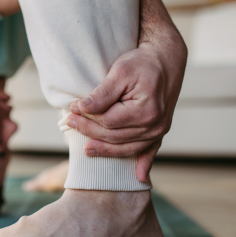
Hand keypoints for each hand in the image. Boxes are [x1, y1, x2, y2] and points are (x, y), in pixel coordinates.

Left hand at [66, 30, 185, 182]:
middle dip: (89, 131)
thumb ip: (102, 94)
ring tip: (86, 149)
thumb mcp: (120, 72)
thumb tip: (82, 108)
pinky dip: (144, 164)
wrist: (167, 59)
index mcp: (145, 110)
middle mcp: (155, 125)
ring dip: (105, 150)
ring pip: (127, 148)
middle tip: (68, 122)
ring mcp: (159, 130)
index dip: (86, 117)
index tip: (71, 108)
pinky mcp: (160, 131)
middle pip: (114, 136)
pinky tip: (139, 176)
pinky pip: (150, 151)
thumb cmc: (142, 63)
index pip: (107, 121)